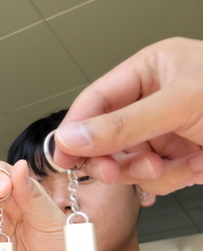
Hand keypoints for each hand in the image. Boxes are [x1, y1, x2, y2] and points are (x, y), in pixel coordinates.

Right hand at [52, 37, 202, 194]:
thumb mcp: (182, 105)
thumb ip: (122, 124)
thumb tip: (73, 136)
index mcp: (151, 70)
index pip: (96, 100)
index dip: (75, 128)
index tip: (61, 154)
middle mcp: (154, 101)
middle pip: (106, 136)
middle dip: (113, 157)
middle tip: (109, 171)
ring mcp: (166, 131)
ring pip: (128, 162)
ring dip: (145, 172)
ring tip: (166, 166)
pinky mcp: (179, 157)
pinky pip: (153, 177)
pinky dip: (169, 180)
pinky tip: (190, 168)